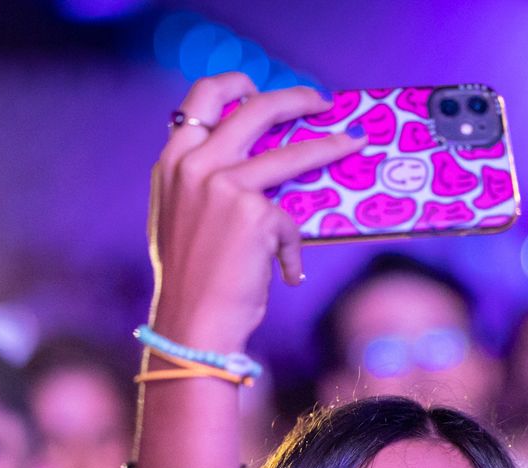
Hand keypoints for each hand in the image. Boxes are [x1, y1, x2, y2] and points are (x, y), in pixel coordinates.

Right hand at [148, 73, 366, 352]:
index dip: (236, 84)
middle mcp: (194, 165)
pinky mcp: (253, 214)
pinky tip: (287, 272)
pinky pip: (291, 222)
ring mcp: (223, 186)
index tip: (259, 87)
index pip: (201, 98)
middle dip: (296, 99)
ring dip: (330, 144)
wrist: (190, 324)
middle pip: (255, 109)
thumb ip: (200, 183)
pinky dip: (292, 249)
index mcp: (172, 162)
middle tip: (322, 102)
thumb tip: (249, 166)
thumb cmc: (190, 279)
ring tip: (355, 142)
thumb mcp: (179, 217)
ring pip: (292, 153)